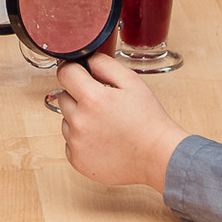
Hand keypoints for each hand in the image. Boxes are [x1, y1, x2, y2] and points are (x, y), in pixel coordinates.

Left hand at [55, 53, 188, 189]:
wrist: (158, 155)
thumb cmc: (148, 120)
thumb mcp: (132, 82)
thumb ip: (104, 65)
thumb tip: (86, 60)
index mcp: (92, 99)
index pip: (65, 73)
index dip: (73, 70)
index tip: (79, 73)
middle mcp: (80, 122)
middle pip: (64, 97)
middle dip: (79, 96)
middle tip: (102, 103)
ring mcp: (77, 144)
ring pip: (66, 120)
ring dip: (79, 118)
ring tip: (105, 123)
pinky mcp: (77, 161)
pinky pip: (70, 142)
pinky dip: (81, 139)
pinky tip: (102, 139)